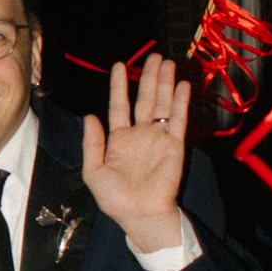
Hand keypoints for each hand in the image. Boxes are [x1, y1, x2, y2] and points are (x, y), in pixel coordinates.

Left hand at [79, 51, 190, 251]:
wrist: (140, 215)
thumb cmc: (115, 198)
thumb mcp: (93, 171)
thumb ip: (91, 143)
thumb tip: (90, 116)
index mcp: (119, 139)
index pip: (119, 105)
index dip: (118, 85)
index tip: (119, 64)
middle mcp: (140, 134)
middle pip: (144, 98)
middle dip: (149, 77)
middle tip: (154, 56)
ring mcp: (158, 138)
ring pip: (162, 103)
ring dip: (165, 83)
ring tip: (167, 62)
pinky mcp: (174, 144)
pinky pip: (178, 119)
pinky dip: (180, 101)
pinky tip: (181, 85)